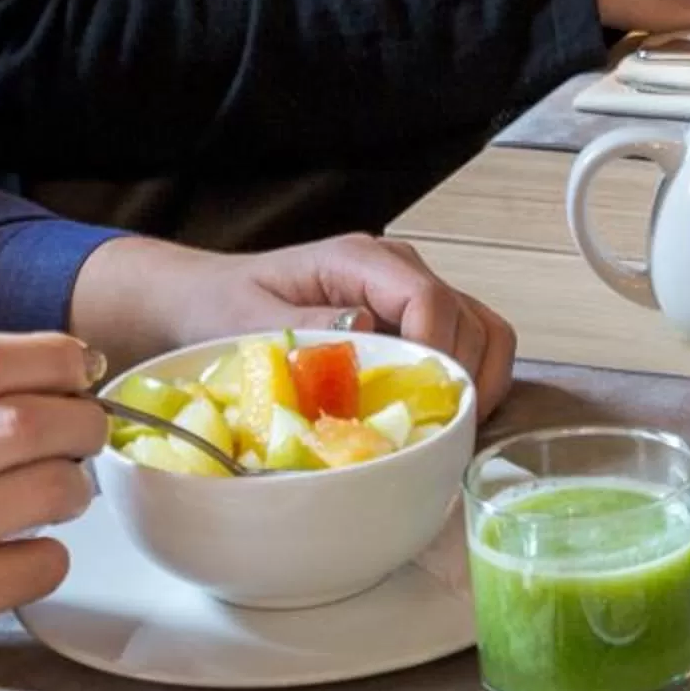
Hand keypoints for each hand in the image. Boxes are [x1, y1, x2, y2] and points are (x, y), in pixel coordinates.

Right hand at [0, 333, 105, 672]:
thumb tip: (71, 366)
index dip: (54, 358)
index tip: (79, 373)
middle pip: (27, 423)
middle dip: (83, 423)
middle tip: (87, 436)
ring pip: (49, 489)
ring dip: (76, 488)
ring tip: (61, 494)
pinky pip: (44, 563)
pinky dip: (54, 555)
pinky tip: (25, 553)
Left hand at [67, 233, 515, 395]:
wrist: (204, 301)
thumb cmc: (220, 306)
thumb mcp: (248, 319)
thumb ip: (306, 326)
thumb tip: (364, 334)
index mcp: (359, 260)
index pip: (427, 299)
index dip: (436, 351)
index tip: (424, 402)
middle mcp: (398, 270)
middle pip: (469, 319)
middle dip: (462, 377)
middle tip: (439, 431)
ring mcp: (413, 294)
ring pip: (485, 331)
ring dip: (480, 382)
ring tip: (453, 427)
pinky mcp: (416, 321)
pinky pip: (472, 344)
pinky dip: (474, 381)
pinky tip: (447, 415)